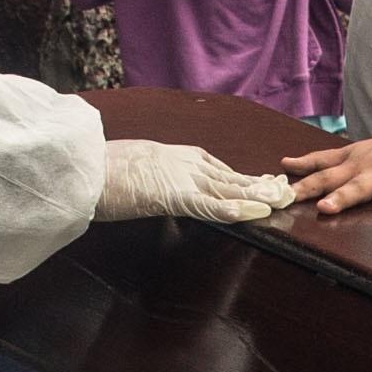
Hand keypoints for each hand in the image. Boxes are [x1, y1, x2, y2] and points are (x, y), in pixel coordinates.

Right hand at [94, 137, 292, 225]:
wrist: (85, 167)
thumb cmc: (102, 171)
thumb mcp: (135, 169)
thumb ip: (154, 176)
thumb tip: (158, 185)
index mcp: (178, 157)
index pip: (220, 170)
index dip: (245, 180)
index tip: (266, 184)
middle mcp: (188, 164)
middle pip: (232, 178)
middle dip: (260, 187)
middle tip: (286, 192)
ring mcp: (184, 178)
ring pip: (230, 190)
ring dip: (258, 198)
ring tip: (282, 202)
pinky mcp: (175, 195)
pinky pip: (211, 205)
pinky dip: (235, 210)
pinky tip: (255, 214)